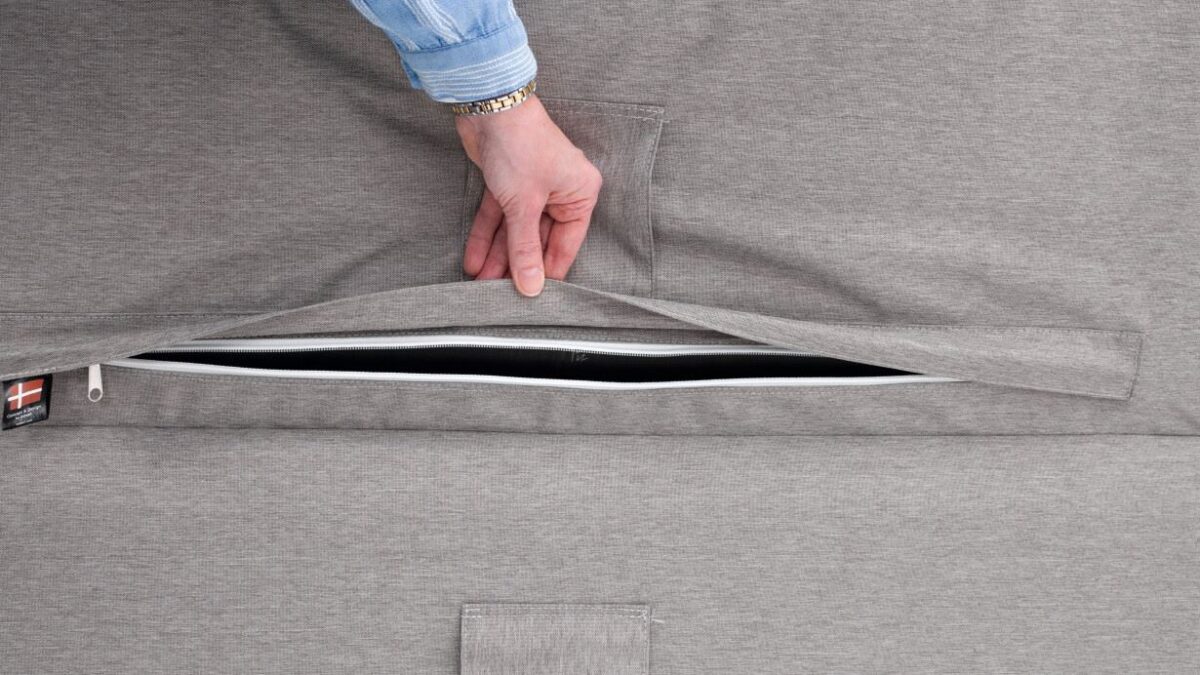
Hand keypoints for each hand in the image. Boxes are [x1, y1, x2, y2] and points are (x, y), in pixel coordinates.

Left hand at [456, 94, 602, 296]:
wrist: (490, 106)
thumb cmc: (521, 145)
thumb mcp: (524, 205)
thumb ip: (525, 248)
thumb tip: (532, 286)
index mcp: (580, 194)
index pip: (566, 244)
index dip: (548, 270)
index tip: (533, 296)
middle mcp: (560, 191)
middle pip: (538, 239)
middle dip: (516, 264)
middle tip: (499, 293)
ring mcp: (533, 188)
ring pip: (515, 230)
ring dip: (498, 255)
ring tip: (481, 283)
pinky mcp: (507, 183)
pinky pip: (499, 216)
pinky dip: (487, 235)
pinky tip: (474, 259)